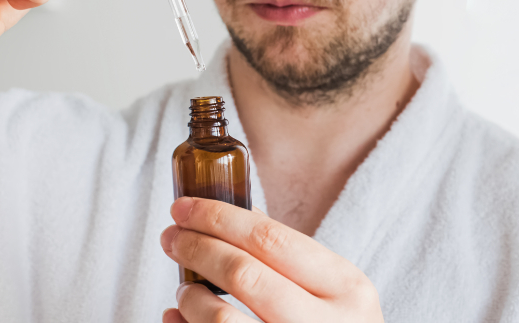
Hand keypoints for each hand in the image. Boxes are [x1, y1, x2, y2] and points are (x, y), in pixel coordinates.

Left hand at [160, 197, 384, 322]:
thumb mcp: (333, 288)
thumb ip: (287, 253)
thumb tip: (231, 212)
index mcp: (346, 288)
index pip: (271, 239)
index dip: (219, 218)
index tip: (185, 207)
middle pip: (244, 273)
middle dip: (197, 248)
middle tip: (171, 237)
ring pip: (221, 320)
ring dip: (191, 297)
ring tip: (185, 289)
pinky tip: (179, 317)